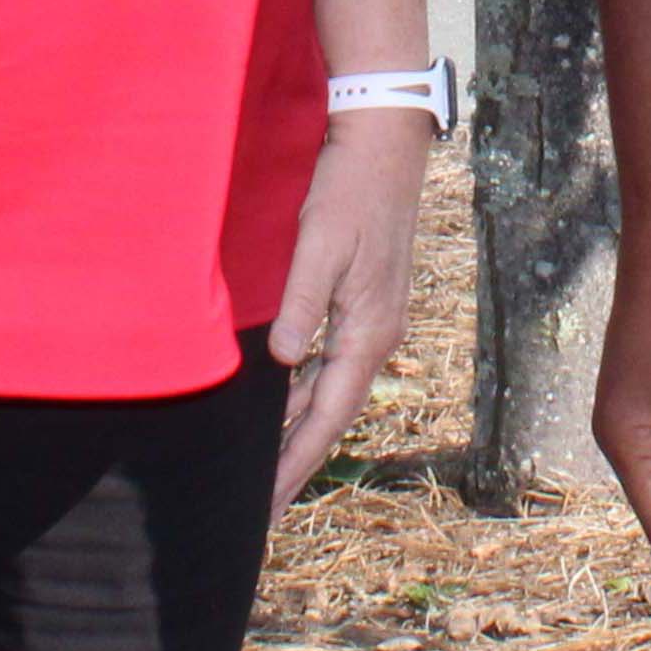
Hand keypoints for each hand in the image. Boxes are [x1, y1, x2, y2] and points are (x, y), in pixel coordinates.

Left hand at [271, 106, 432, 495]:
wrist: (386, 144)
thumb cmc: (349, 189)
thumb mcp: (320, 243)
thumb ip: (302, 303)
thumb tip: (285, 362)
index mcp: (368, 330)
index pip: (328, 414)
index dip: (296, 460)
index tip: (269, 504)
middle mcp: (378, 335)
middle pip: (334, 413)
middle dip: (299, 459)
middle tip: (264, 506)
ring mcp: (376, 320)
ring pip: (334, 390)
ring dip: (302, 428)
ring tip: (270, 466)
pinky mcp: (367, 302)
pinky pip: (335, 365)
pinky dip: (309, 392)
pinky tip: (285, 400)